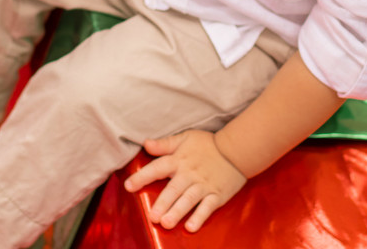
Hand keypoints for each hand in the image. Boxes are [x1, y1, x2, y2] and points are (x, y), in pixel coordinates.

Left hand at [123, 130, 245, 232]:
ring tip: (166, 223)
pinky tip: (191, 227)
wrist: (237, 150)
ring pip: (189, 200)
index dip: (143, 176)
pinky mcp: (217, 195)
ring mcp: (204, 185)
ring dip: (178, 211)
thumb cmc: (208, 145)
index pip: (158, 167)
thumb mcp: (186, 138)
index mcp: (179, 160)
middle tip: (152, 216)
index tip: (129, 185)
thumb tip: (145, 143)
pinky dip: (200, 217)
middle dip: (163, 202)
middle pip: (174, 189)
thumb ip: (165, 143)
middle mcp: (190, 174)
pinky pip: (208, 207)